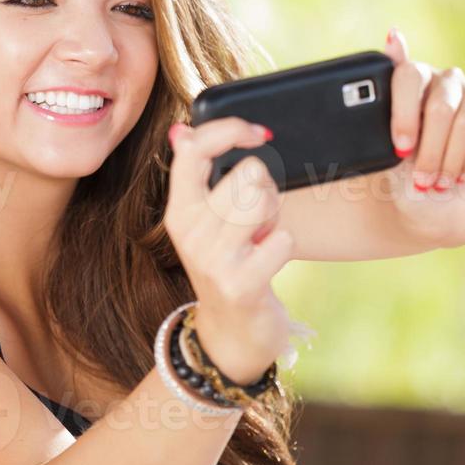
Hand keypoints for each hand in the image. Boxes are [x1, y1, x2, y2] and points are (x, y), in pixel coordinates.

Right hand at [164, 118, 300, 384]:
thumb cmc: (227, 265)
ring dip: (274, 217)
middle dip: (265, 189)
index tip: (257, 133)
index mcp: (179, 210)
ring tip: (260, 238)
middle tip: (257, 218)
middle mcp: (190, 232)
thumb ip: (197, 174)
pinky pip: (283, 239)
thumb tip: (181, 129)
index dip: (229, 130)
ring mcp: (213, 259)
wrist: (231, 334)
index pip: (194, 150)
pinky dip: (284, 246)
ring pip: (264, 200)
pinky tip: (267, 262)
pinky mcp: (240, 283)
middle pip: (248, 172)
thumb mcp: (204, 220)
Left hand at [384, 28, 464, 245]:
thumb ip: (385, 96)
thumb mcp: (384, 147)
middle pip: (439, 104)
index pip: (409, 74)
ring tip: (443, 182)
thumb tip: (393, 34)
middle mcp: (447, 82)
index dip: (404, 114)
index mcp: (413, 85)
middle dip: (429, 150)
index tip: (401, 150)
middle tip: (423, 180)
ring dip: (452, 159)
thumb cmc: (407, 180)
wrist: (439, 215)